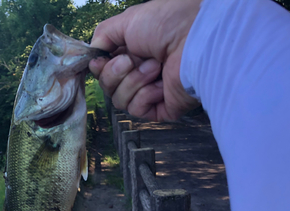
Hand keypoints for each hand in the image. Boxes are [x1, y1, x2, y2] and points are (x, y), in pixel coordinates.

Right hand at [89, 0, 201, 120]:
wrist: (195, 38)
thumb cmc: (167, 23)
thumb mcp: (126, 21)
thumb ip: (103, 36)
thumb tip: (93, 57)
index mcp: (133, 53)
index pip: (103, 71)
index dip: (99, 68)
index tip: (101, 61)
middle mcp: (141, 72)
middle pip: (108, 87)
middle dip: (116, 73)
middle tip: (134, 59)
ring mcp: (151, 92)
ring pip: (119, 100)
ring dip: (133, 81)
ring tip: (155, 67)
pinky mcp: (161, 108)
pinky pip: (136, 110)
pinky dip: (145, 95)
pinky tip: (160, 84)